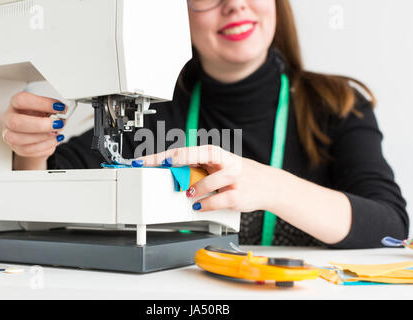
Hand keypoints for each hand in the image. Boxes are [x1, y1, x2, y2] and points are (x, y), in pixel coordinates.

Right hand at [2, 92, 66, 169]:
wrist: (34, 132)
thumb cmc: (38, 117)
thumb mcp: (45, 109)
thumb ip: (52, 109)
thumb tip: (64, 112)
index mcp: (15, 104)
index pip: (22, 100)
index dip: (42, 103)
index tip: (59, 107)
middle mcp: (9, 119)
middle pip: (16, 122)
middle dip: (41, 125)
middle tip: (58, 124)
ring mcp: (10, 135)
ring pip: (19, 139)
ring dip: (43, 137)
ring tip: (57, 133)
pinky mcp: (17, 149)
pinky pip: (29, 150)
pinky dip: (45, 146)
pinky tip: (55, 140)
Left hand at [139, 145, 278, 212]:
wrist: (268, 185)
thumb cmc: (238, 175)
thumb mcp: (217, 167)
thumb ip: (198, 168)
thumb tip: (171, 173)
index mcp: (213, 153)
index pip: (183, 151)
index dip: (162, 156)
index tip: (144, 161)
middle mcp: (222, 161)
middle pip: (191, 156)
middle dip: (170, 162)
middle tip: (153, 168)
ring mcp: (231, 177)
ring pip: (206, 181)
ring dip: (193, 189)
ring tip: (188, 194)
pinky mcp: (237, 194)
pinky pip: (217, 200)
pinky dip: (206, 204)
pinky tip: (199, 205)